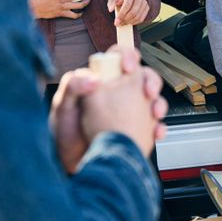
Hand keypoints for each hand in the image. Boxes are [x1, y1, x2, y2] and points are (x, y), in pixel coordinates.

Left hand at [49, 46, 167, 173]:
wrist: (71, 163)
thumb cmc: (63, 134)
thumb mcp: (62, 107)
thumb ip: (72, 86)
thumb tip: (94, 78)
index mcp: (101, 81)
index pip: (118, 59)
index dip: (128, 57)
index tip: (128, 69)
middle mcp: (118, 93)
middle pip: (143, 76)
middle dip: (151, 81)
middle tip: (148, 93)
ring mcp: (129, 112)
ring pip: (153, 99)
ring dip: (159, 104)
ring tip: (155, 115)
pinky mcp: (136, 129)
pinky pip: (154, 125)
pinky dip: (159, 127)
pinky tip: (155, 132)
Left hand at [108, 0, 149, 25]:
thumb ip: (111, 2)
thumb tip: (110, 9)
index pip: (127, 5)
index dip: (122, 14)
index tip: (116, 21)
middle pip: (133, 12)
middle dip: (125, 20)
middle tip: (118, 24)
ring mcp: (144, 2)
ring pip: (138, 16)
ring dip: (129, 22)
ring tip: (122, 23)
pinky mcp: (147, 8)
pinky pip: (141, 18)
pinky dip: (135, 22)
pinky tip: (129, 22)